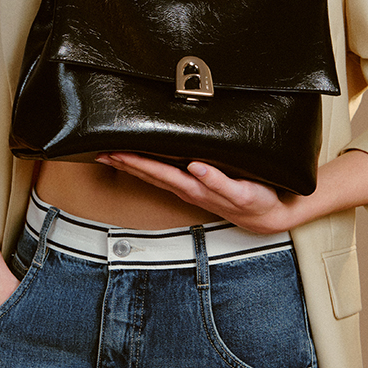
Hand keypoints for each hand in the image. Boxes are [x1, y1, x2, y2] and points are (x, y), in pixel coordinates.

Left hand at [95, 153, 304, 234]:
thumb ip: (218, 181)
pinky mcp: (196, 186)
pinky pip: (167, 175)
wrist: (268, 216)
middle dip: (125, 163)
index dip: (135, 162)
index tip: (115, 153)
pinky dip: (151, 168)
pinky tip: (143, 161)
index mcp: (194, 187)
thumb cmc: (255, 201)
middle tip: (100, 150)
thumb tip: (195, 166)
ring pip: (155, 175)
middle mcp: (187, 188)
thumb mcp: (241, 192)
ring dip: (133, 166)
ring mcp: (190, 188)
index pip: (158, 172)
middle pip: (149, 174)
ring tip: (113, 155)